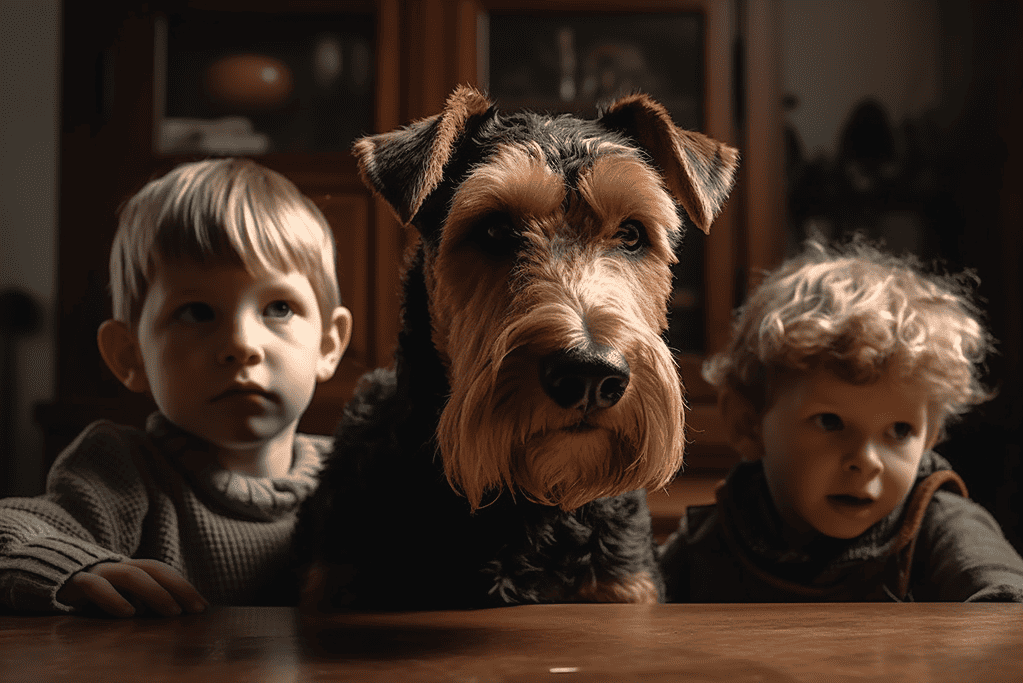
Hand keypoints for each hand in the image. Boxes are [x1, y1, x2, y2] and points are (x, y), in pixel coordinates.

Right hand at [57, 559, 208, 617]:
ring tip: (171, 612)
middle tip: (194, 610)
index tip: (203, 607)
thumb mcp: (119, 597)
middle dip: (178, 588)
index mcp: (131, 569)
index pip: (163, 572)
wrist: (46, 577)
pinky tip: (128, 613)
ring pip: (130, 575)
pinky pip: (95, 586)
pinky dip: (114, 599)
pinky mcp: (75, 582)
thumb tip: (174, 615)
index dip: (184, 586)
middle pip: (154, 569)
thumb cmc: (91, 593)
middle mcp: (118, 566)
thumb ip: (141, 601)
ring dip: (155, 593)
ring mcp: (97, 572)